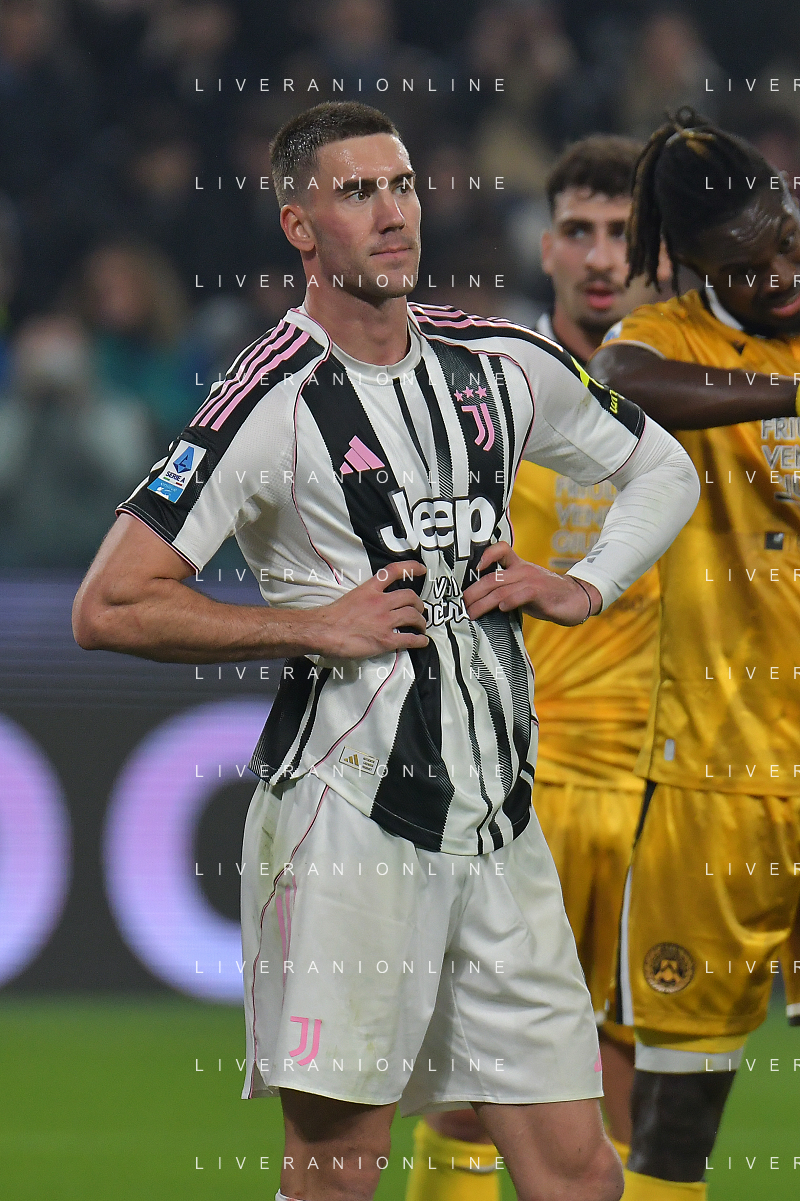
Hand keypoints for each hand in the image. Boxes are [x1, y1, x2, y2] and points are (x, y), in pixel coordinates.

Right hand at [314, 560, 427, 657]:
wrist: (323, 631)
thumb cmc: (331, 617)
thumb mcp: (350, 597)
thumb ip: (364, 598)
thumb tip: (370, 606)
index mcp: (370, 590)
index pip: (393, 571)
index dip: (411, 567)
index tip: (422, 569)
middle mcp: (380, 602)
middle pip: (410, 597)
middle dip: (418, 604)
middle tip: (419, 609)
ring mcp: (384, 621)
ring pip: (413, 616)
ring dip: (421, 622)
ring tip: (421, 626)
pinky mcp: (385, 639)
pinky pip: (409, 638)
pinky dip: (419, 640)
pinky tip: (422, 641)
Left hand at [462, 541, 600, 625]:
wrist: (577, 599)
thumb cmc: (548, 596)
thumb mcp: (525, 588)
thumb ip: (507, 590)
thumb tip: (482, 602)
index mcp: (519, 566)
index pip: (500, 549)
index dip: (485, 555)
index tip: (474, 569)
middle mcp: (523, 570)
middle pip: (491, 577)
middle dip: (473, 592)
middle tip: (461, 605)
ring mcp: (531, 580)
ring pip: (500, 590)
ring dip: (483, 603)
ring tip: (471, 614)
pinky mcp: (540, 593)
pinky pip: (520, 595)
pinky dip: (509, 602)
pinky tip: (501, 610)